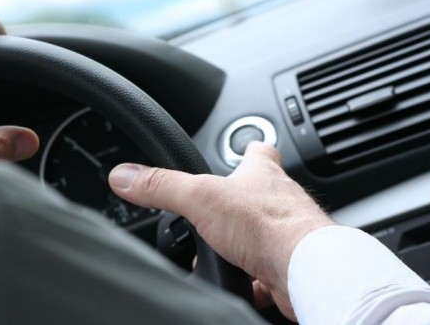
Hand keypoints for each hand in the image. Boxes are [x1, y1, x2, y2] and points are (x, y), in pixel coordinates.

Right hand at [108, 142, 333, 319]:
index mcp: (261, 174)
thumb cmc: (268, 225)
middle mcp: (280, 200)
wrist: (306, 269)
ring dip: (242, 243)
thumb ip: (161, 186)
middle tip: (214, 212)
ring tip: (220, 251)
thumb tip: (124, 176)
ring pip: (262, 234)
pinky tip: (241, 281)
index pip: (258, 151)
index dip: (248, 149)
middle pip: (259, 194)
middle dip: (235, 205)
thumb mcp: (200, 197)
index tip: (243, 148)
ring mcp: (289, 234)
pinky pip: (269, 269)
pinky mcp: (290, 264)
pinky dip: (253, 276)